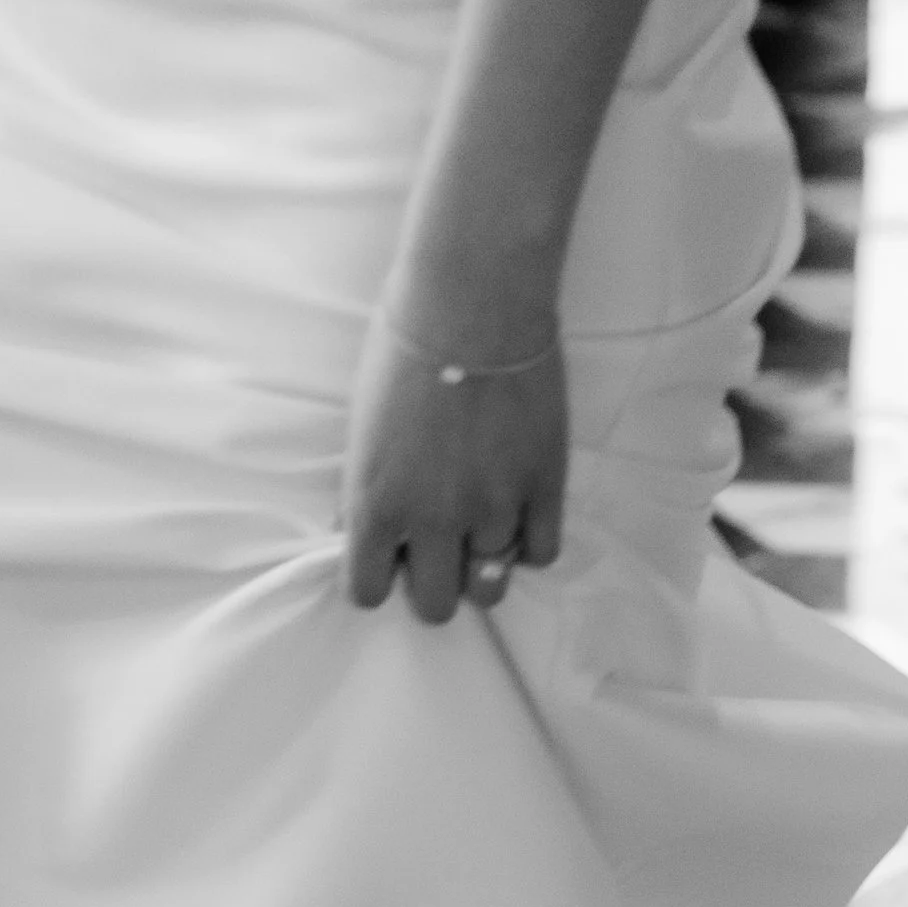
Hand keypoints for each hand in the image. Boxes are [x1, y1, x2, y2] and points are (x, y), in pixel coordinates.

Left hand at [344, 309, 568, 624]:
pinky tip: (518, 512)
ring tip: (482, 526)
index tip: (387, 556)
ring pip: (491, 587)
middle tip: (439, 547)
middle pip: (436, 606)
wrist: (473, 300)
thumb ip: (368, 488)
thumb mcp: (362, 426)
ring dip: (483, 565)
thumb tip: (367, 533)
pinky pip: (542, 552)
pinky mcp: (544, 487)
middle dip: (434, 583)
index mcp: (376, 505)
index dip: (377, 578)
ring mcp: (494, 509)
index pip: (367, 593)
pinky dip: (529, 541)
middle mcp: (433, 521)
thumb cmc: (404, 348)